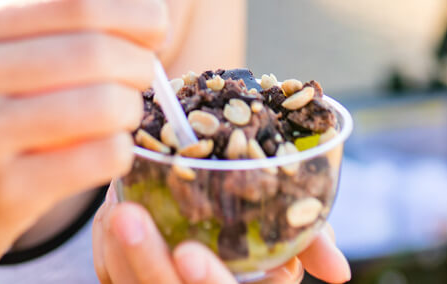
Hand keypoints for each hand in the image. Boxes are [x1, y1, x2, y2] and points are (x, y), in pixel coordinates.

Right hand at [0, 0, 166, 283]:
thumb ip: (67, 21)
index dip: (134, 10)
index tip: (155, 30)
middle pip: (93, 48)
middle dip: (140, 62)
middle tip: (143, 79)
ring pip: (102, 103)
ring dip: (131, 109)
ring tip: (122, 116)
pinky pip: (98, 156)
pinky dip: (119, 151)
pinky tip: (106, 152)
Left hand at [93, 198, 350, 283]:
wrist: (211, 174)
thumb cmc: (257, 197)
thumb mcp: (288, 216)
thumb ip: (310, 238)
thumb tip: (339, 273)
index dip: (206, 283)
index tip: (188, 253)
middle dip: (146, 263)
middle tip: (126, 217)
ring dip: (118, 251)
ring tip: (113, 208)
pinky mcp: (126, 277)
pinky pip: (108, 274)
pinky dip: (106, 246)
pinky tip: (109, 213)